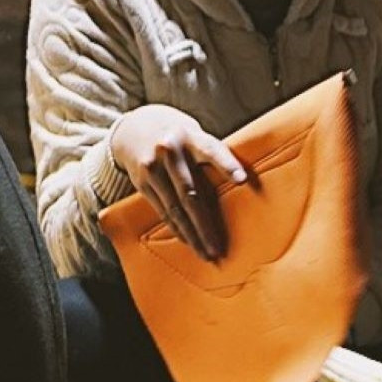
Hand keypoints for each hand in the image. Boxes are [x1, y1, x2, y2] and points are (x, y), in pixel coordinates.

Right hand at [109, 105, 246, 261]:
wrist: (136, 127)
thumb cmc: (183, 137)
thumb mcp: (198, 137)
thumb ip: (215, 157)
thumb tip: (245, 187)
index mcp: (192, 137)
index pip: (212, 150)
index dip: (227, 165)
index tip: (242, 180)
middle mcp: (170, 151)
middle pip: (191, 192)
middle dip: (206, 224)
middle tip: (219, 249)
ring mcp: (152, 167)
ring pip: (175, 207)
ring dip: (192, 234)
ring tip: (207, 253)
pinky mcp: (141, 182)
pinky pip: (162, 210)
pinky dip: (176, 227)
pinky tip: (189, 242)